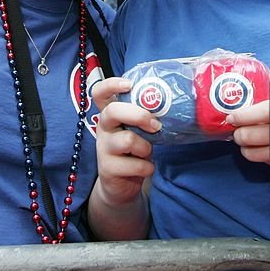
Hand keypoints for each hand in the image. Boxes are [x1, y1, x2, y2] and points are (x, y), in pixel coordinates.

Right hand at [92, 77, 158, 206]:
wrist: (121, 185)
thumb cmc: (134, 150)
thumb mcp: (138, 130)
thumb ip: (145, 117)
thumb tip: (169, 105)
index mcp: (110, 114)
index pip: (100, 93)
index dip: (111, 85)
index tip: (129, 85)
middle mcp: (103, 128)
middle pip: (113, 111)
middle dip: (138, 115)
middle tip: (155, 126)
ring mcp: (103, 148)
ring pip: (128, 140)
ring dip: (146, 148)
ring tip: (146, 153)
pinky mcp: (107, 169)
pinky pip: (136, 165)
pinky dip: (147, 167)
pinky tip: (144, 168)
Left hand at [228, 69, 269, 176]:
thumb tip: (269, 71)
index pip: (255, 114)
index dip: (238, 117)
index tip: (231, 117)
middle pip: (249, 135)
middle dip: (238, 134)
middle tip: (237, 131)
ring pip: (253, 152)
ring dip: (245, 148)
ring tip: (245, 142)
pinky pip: (266, 161)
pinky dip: (259, 156)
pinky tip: (261, 150)